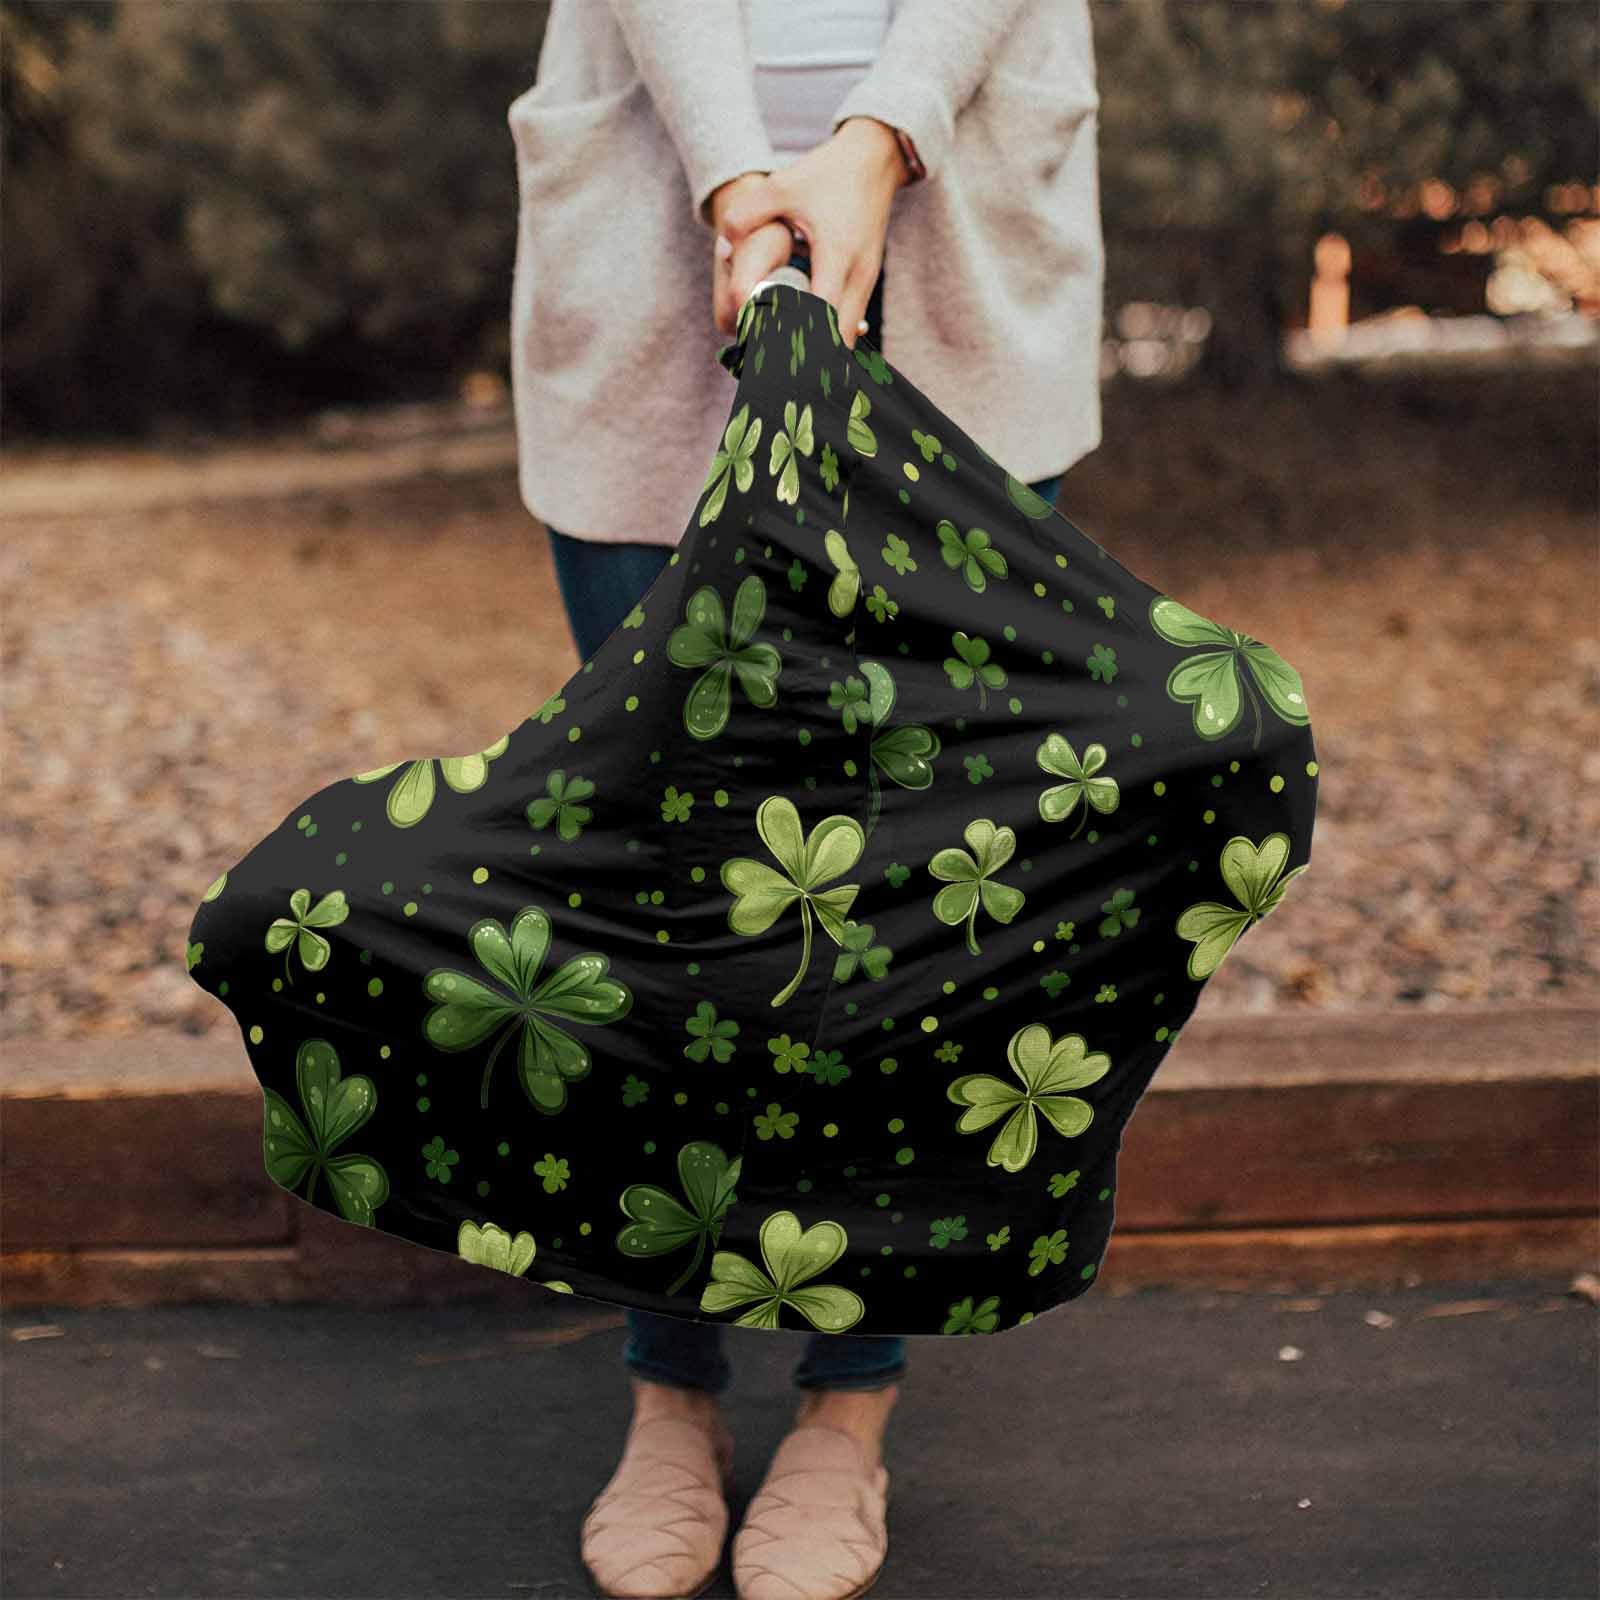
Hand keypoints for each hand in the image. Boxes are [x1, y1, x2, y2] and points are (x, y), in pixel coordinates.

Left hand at [713, 118, 907, 348]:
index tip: (772, 357)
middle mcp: (858, 275)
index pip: (822, 318)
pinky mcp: (867, 282)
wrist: (874, 159)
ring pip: (848, 336)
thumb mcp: (782, 186)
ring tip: (787, 359)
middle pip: (839, 341)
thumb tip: (722, 249)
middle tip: (776, 367)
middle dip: (811, 359)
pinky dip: (830, 335)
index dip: (799, 341)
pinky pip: (850, 322)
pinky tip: (804, 339)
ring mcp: (867, 282)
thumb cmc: (828, 174)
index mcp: (837, 255)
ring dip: (822, 350)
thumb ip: (746, 214)